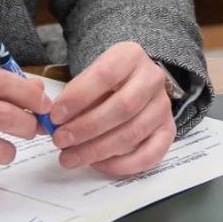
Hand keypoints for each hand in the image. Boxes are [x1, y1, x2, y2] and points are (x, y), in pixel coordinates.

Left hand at [50, 42, 176, 175]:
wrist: (132, 82)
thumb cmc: (104, 82)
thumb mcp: (89, 77)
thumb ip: (74, 96)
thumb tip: (54, 123)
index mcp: (131, 56)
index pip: (105, 75)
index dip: (78, 98)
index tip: (55, 116)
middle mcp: (152, 78)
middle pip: (122, 107)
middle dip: (86, 128)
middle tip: (61, 141)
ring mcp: (163, 106)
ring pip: (134, 132)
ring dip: (98, 150)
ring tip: (71, 157)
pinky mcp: (168, 130)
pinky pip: (150, 154)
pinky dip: (122, 165)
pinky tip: (98, 165)